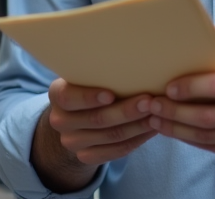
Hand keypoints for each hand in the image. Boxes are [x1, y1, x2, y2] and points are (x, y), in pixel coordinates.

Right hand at [31, 79, 155, 191]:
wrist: (74, 117)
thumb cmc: (88, 85)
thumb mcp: (85, 74)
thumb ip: (99, 70)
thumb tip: (135, 56)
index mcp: (57, 94)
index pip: (69, 98)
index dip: (89, 97)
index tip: (111, 94)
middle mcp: (60, 120)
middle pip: (97, 119)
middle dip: (126, 111)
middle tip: (150, 101)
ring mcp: (72, 142)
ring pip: (111, 136)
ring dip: (138, 125)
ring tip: (157, 114)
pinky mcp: (86, 157)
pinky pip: (116, 151)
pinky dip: (137, 140)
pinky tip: (152, 129)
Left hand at [147, 27, 214, 159]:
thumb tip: (207, 29)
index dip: (192, 87)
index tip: (169, 86)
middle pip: (211, 116)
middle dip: (176, 112)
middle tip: (152, 105)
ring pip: (211, 137)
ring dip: (179, 130)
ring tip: (157, 121)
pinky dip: (196, 142)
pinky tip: (180, 133)